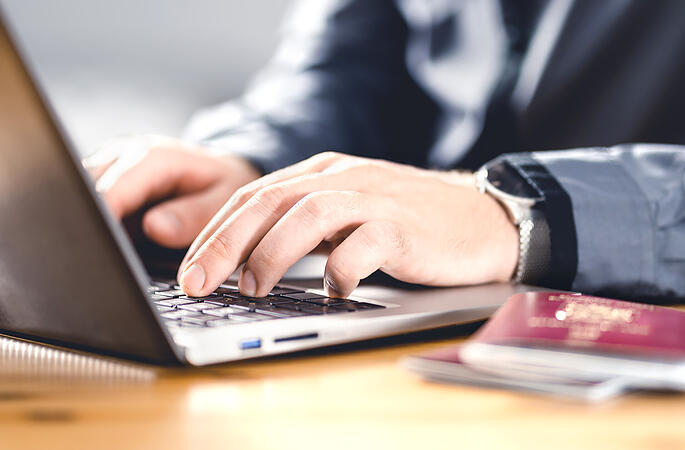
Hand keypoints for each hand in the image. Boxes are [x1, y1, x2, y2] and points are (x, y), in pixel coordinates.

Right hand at [84, 135, 260, 247]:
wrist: (220, 171)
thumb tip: (155, 228)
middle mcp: (124, 157)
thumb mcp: (224, 198)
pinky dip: (92, 225)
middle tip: (102, 257)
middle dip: (89, 220)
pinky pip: (86, 204)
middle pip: (85, 187)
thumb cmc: (223, 184)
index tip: (99, 244)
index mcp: (153, 157)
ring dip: (87, 222)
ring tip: (104, 255)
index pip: (113, 186)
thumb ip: (194, 215)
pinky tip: (104, 248)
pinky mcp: (103, 186)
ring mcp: (109, 170)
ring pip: (79, 195)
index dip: (102, 215)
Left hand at [178, 152, 518, 297]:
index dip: (213, 231)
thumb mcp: (351, 213)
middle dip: (223, 243)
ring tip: (251, 288)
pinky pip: (359, 247)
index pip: (254, 195)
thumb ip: (307, 225)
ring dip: (270, 254)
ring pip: (306, 215)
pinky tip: (332, 292)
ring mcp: (374, 198)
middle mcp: (343, 178)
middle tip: (195, 282)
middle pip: (268, 201)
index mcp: (324, 172)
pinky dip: (337, 272)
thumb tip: (247, 262)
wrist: (484, 218)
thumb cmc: (412, 222)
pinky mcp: (402, 226)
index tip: (188, 269)